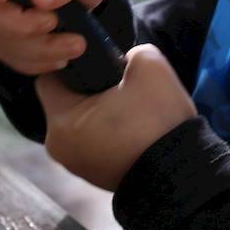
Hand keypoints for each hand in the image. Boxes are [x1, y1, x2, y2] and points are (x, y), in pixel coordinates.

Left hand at [35, 44, 196, 191]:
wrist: (181, 175)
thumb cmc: (157, 121)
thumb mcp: (149, 65)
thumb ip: (128, 53)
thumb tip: (124, 61)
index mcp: (60, 120)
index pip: (49, 79)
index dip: (70, 64)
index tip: (95, 62)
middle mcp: (59, 147)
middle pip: (64, 103)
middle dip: (87, 91)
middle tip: (117, 86)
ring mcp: (76, 166)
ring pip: (80, 124)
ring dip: (99, 114)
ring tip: (129, 109)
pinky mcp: (95, 177)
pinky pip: (93, 143)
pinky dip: (108, 134)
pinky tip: (132, 129)